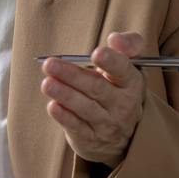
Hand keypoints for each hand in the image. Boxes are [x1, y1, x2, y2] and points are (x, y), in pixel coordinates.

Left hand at [41, 31, 147, 165]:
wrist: (123, 135)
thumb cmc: (119, 91)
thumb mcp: (128, 67)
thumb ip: (127, 45)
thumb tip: (115, 39)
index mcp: (131, 83)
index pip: (124, 71)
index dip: (112, 62)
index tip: (96, 53)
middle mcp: (122, 105)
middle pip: (97, 88)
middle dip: (72, 75)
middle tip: (50, 64)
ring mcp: (107, 124)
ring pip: (85, 108)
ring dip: (64, 95)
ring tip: (47, 83)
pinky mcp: (90, 138)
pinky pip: (76, 127)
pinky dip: (64, 117)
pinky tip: (53, 106)